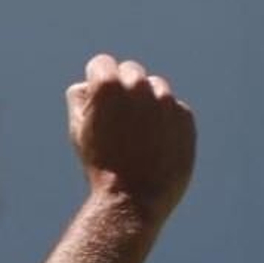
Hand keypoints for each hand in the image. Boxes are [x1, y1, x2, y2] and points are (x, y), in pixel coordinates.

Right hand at [67, 54, 195, 220]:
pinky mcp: (185, 116)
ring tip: (136, 136)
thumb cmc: (100, 165)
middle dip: (122, 90)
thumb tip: (86, 86)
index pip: (101, 64)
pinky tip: (153, 145)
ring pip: (154, 87)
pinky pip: (173, 109)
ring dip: (145, 103)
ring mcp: (166, 100)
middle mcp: (139, 86)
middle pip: (129, 71)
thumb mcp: (78, 132)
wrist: (134, 198)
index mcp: (109, 86)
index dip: (95, 83)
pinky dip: (164, 121)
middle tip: (116, 121)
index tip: (96, 103)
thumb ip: (79, 100)